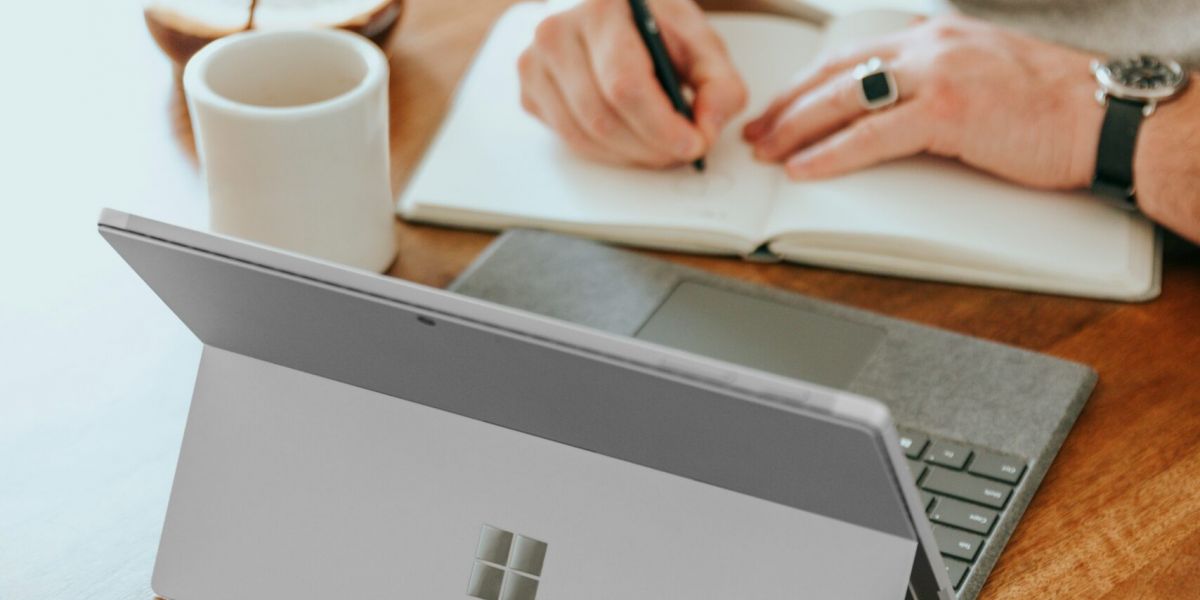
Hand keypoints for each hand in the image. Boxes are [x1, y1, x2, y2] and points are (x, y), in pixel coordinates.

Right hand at [518, 0, 746, 167]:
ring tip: (660, 145)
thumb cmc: (658, 30)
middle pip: (602, 118)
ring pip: (583, 136)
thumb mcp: (703, 46)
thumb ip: (720, 87)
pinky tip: (629, 134)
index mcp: (603, 10)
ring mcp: (535, 64)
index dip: (661, 126)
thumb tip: (707, 130)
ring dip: (630, 154)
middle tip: (682, 150)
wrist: (618, 18)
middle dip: (650, 147)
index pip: (625, 85)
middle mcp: (558, 33)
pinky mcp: (529, 93)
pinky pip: (570, 141)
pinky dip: (607, 151)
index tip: (692, 144)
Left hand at [743, 15, 1103, 189]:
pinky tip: (804, 168)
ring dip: (796, 128)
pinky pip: (871, 134)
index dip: (808, 84)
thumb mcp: (981, 76)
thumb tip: (891, 110)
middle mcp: (929, 46)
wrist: (1104, 115)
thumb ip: (933, 83)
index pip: (851, 56)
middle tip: (756, 132)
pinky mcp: (946, 111)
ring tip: (767, 151)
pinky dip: (832, 154)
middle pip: (835, 74)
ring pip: (843, 100)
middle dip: (789, 106)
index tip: (781, 107)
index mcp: (935, 37)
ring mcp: (937, 75)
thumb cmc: (1051, 105)